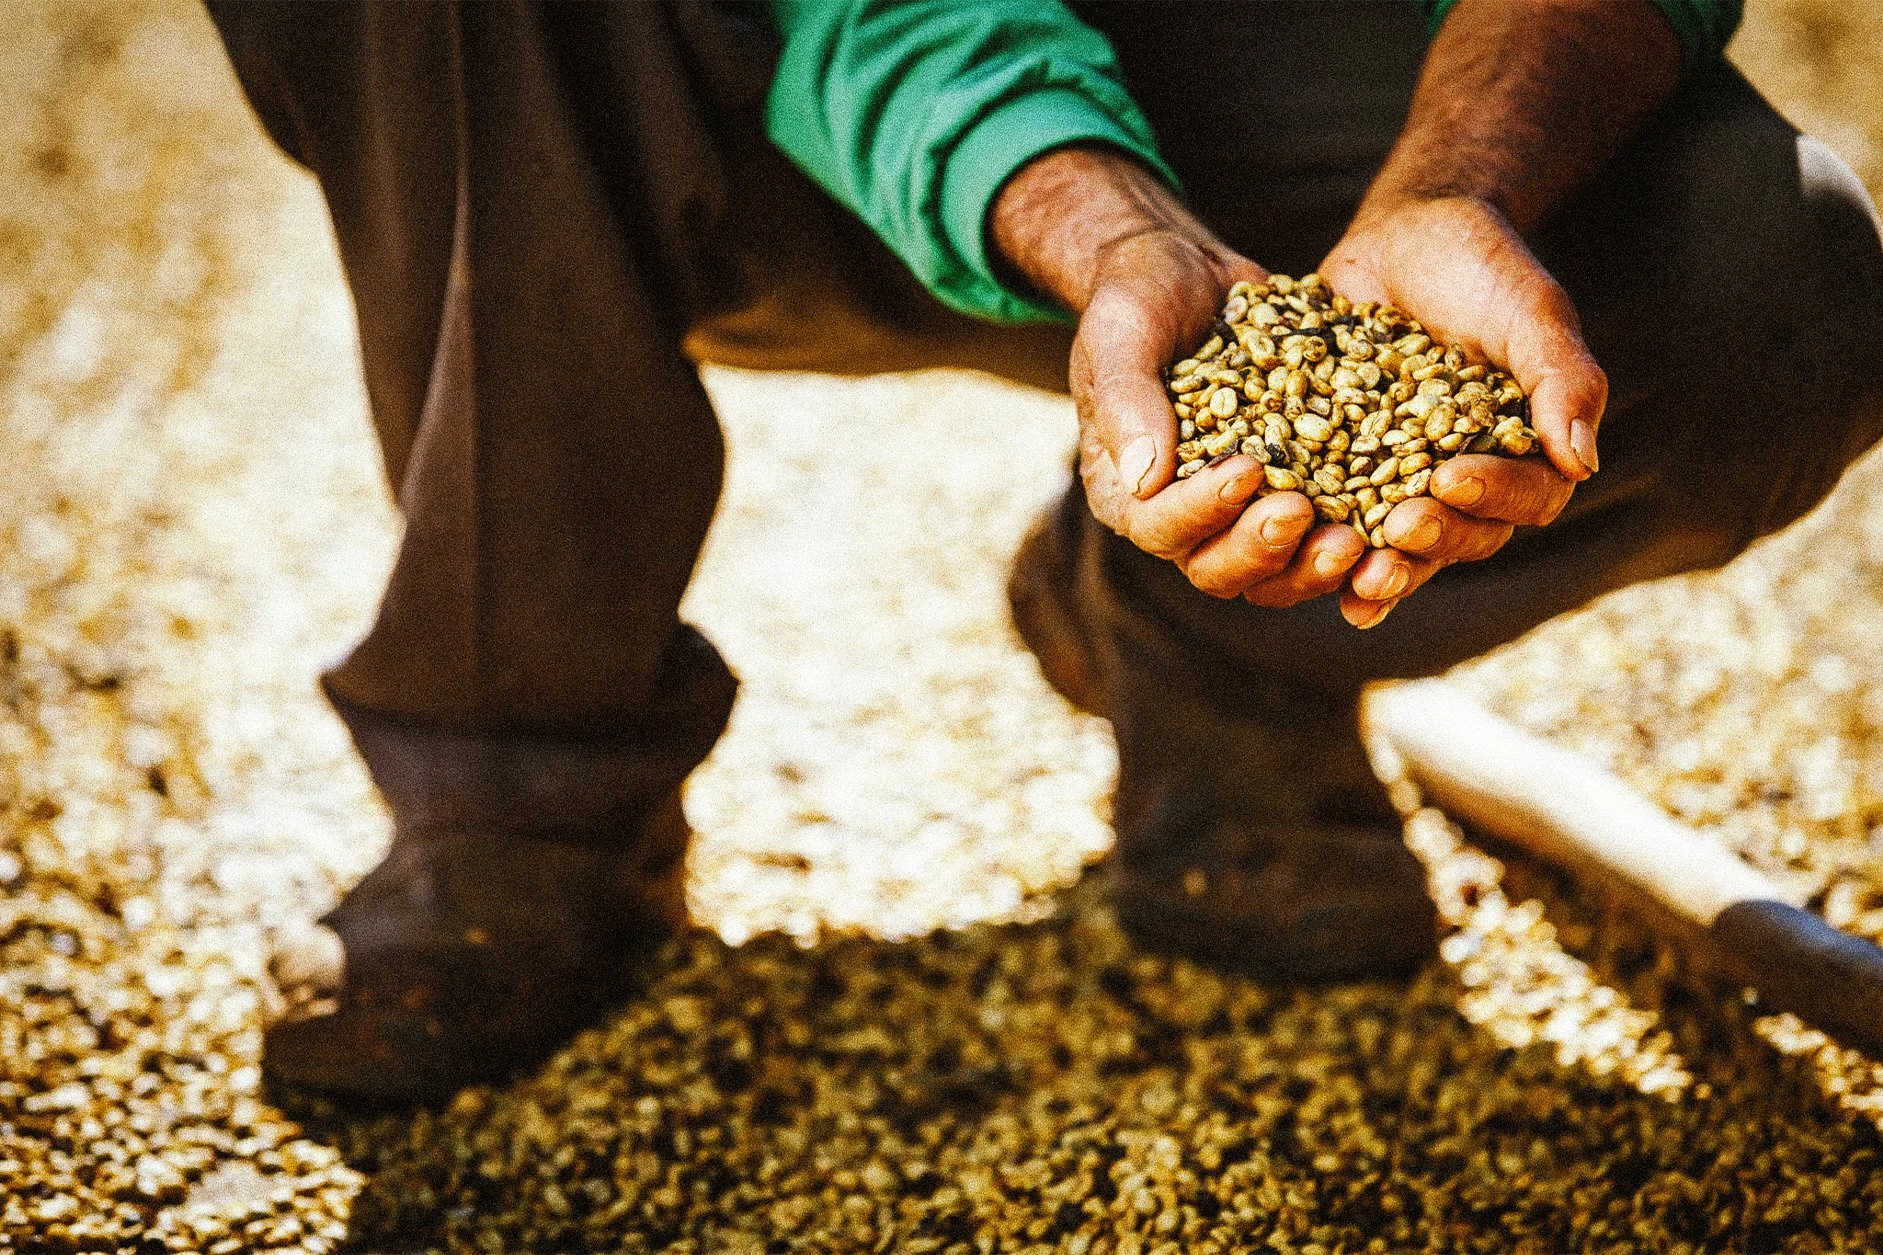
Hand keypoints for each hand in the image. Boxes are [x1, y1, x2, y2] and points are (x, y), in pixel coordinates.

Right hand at [991, 147, 1369, 605]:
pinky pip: (1321, 534)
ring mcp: (1240, 512)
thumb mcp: (1121, 332)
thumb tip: (1144, 478)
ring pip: (1273, 571)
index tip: (1246, 470)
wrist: (1188, 273)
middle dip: (1262, 549)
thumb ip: (1125, 399)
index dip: (1201, 510)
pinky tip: (1394, 515)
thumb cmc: (1138, 297)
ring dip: (1310, 564)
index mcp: (1125, 490)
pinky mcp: (1293, 490)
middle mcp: (1181, 515)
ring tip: (1355, 540)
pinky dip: (1355, 534)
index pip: (1159, 526)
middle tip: (1304, 513)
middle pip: (1217, 569)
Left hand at [1318, 193, 1606, 627]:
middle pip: (1460, 536)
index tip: (1450, 476)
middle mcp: (1466, 480)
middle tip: (1397, 529)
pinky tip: (1292, 559)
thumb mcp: (1530, 313)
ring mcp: (1401, 482)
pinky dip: (1320, 546)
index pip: (1525, 498)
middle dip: (1430, 540)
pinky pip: (1336, 520)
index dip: (1490, 496)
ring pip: (1398, 546)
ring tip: (1352, 574)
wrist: (1404, 236)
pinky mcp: (1341, 472)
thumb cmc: (1482, 268)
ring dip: (1377, 567)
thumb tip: (1580, 464)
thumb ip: (1561, 381)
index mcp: (1525, 454)